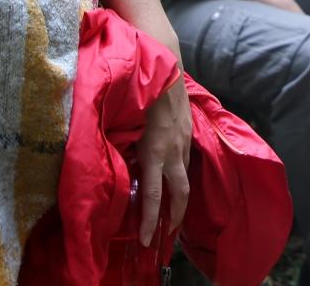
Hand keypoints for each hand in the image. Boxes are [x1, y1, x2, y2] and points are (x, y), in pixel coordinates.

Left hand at [134, 75, 190, 247]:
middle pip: (180, 194)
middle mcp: (173, 151)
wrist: (166, 69)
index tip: (145, 241)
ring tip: (171, 210)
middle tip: (167, 232)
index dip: (149, 221)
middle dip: (175, 217)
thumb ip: (126, 149)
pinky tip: (173, 176)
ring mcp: (184, 142)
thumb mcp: (127, 126)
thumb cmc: (141, 95)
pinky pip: (185, 160)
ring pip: (184, 177)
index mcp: (155, 152)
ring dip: (179, 196)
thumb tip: (121, 169)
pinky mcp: (188, 133)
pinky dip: (180, 175)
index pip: (152, 196)